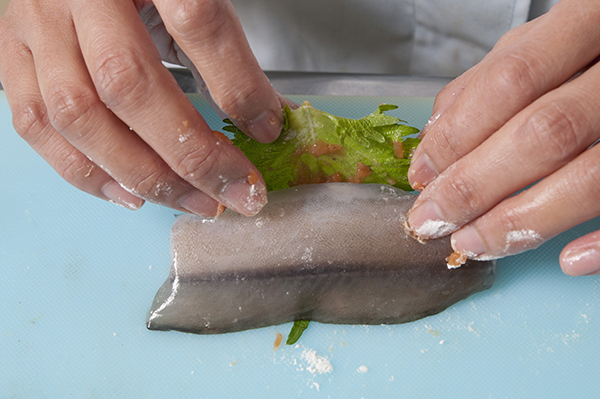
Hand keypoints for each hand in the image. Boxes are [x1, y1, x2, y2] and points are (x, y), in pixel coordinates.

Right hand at [0, 0, 283, 216]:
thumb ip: (221, 46)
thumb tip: (265, 118)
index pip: (196, 22)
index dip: (237, 86)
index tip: (267, 130)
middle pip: (128, 84)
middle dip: (189, 155)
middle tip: (232, 192)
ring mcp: (34, 21)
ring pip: (77, 114)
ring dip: (139, 174)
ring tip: (191, 201)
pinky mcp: (10, 50)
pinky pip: (35, 121)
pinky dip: (83, 169)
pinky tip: (127, 193)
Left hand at [406, 0, 599, 275]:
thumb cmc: (597, 46)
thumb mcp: (544, 42)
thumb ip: (488, 81)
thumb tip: (434, 139)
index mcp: (589, 22)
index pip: (510, 79)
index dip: (458, 133)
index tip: (423, 175)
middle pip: (543, 133)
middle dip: (476, 185)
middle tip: (433, 219)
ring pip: (590, 177)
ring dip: (522, 220)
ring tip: (474, 242)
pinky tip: (565, 260)